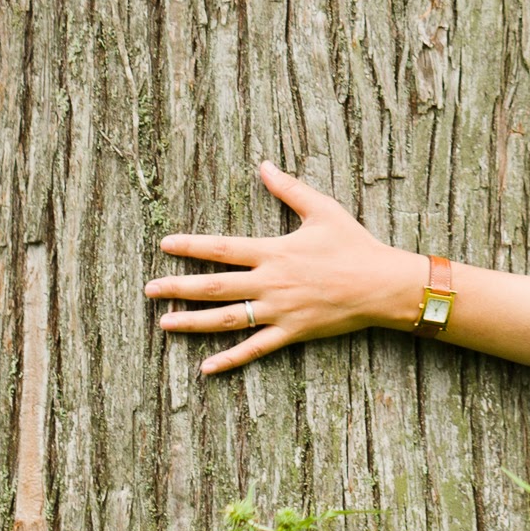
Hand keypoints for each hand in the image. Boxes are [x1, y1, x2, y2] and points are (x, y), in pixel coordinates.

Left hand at [147, 164, 418, 372]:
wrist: (380, 284)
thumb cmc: (353, 244)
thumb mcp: (322, 209)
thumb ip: (289, 188)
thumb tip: (263, 164)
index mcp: (274, 251)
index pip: (223, 248)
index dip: (192, 246)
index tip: (165, 245)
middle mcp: (270, 282)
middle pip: (215, 286)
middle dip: (178, 286)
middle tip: (149, 288)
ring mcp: (279, 310)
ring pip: (227, 319)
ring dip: (193, 321)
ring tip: (165, 323)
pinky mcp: (291, 333)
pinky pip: (255, 348)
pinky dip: (230, 359)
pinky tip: (205, 367)